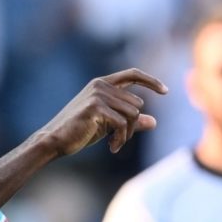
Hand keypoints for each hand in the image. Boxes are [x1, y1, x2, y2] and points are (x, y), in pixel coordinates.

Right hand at [39, 68, 167, 155]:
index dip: (150, 80)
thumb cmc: (80, 132)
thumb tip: (154, 122)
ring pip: (133, 115)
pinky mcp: (95, 107)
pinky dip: (121, 139)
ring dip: (127, 135)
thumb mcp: (108, 125)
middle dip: (133, 126)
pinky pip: (123, 124)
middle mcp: (100, 85)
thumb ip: (130, 121)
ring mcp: (97, 95)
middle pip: (137, 104)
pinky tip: (111, 148)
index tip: (165, 91)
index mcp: (102, 83)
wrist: (55, 140)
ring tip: (114, 144)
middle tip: (119, 140)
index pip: (132, 74)